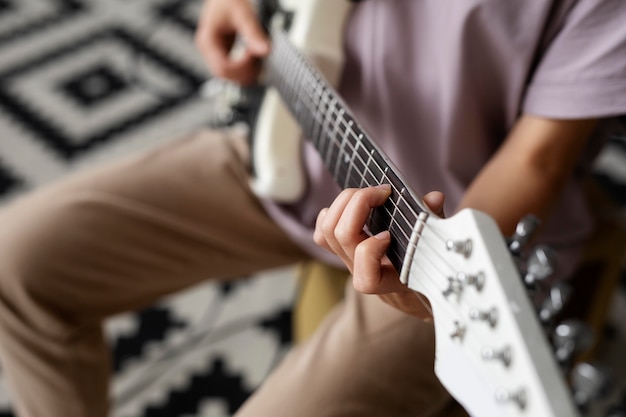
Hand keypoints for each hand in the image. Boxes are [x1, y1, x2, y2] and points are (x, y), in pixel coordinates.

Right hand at [195, 0, 269, 84]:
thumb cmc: (229, 0)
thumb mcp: (243, 15)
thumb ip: (254, 34)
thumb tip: (266, 51)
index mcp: (208, 41)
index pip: (223, 68)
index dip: (241, 66)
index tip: (254, 55)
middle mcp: (208, 50)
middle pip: (224, 75)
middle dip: (244, 72)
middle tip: (259, 60)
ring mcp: (214, 53)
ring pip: (229, 75)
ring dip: (245, 72)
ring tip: (257, 59)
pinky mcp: (222, 53)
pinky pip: (232, 69)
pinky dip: (244, 68)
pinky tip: (254, 58)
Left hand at [314, 185, 444, 318]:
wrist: (407, 287)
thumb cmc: (423, 264)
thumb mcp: (434, 247)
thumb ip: (434, 224)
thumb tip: (434, 198)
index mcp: (387, 281)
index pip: (365, 279)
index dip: (371, 251)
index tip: (388, 235)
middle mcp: (361, 272)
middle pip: (342, 237)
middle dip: (359, 204)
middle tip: (382, 192)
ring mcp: (347, 261)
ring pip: (328, 230)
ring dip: (345, 202)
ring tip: (369, 193)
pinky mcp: (338, 250)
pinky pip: (320, 234)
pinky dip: (329, 214)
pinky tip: (348, 206)